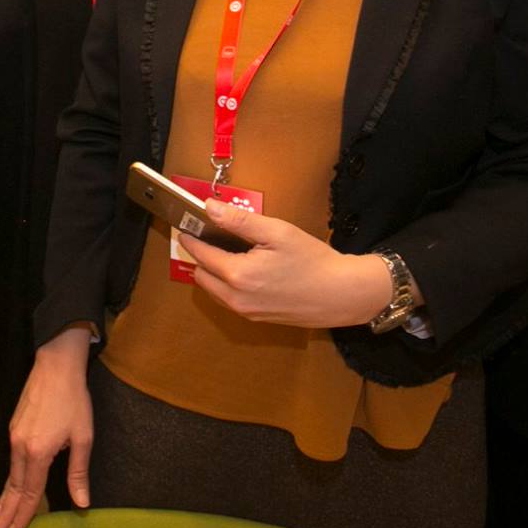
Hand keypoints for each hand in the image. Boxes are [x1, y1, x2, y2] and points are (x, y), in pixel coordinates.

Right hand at [0, 327, 93, 527]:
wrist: (55, 366)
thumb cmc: (73, 400)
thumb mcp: (83, 437)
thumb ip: (78, 472)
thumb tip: (81, 502)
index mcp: (38, 452)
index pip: (30, 492)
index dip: (24, 515)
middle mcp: (21, 447)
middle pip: (12, 488)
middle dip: (3, 514)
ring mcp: (14, 437)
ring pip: (9, 476)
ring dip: (3, 499)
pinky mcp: (13, 429)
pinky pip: (10, 463)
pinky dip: (8, 481)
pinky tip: (8, 488)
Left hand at [177, 200, 391, 328]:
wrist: (341, 295)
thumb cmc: (312, 260)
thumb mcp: (277, 232)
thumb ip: (239, 221)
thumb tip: (209, 208)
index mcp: (238, 275)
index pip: (201, 254)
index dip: (191, 238)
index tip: (185, 225)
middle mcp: (236, 299)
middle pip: (201, 275)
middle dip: (200, 255)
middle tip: (208, 236)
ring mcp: (245, 312)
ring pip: (212, 290)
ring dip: (212, 271)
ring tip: (226, 251)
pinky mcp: (256, 319)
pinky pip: (228, 300)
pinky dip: (226, 284)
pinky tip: (243, 269)